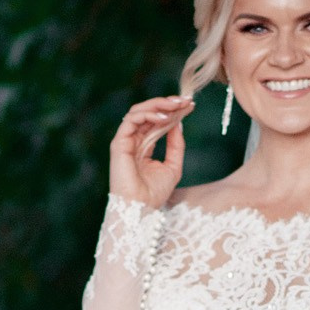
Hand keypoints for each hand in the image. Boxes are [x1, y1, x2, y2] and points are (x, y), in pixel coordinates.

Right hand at [108, 94, 192, 208]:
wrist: (142, 209)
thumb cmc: (154, 193)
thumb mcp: (173, 165)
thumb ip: (176, 145)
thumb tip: (179, 123)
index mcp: (144, 146)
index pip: (156, 122)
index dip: (172, 111)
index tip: (189, 106)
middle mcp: (133, 141)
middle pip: (148, 113)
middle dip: (167, 104)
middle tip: (184, 101)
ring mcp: (125, 141)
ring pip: (138, 112)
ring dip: (158, 105)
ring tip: (175, 106)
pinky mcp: (119, 143)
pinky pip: (131, 121)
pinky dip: (148, 115)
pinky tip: (164, 118)